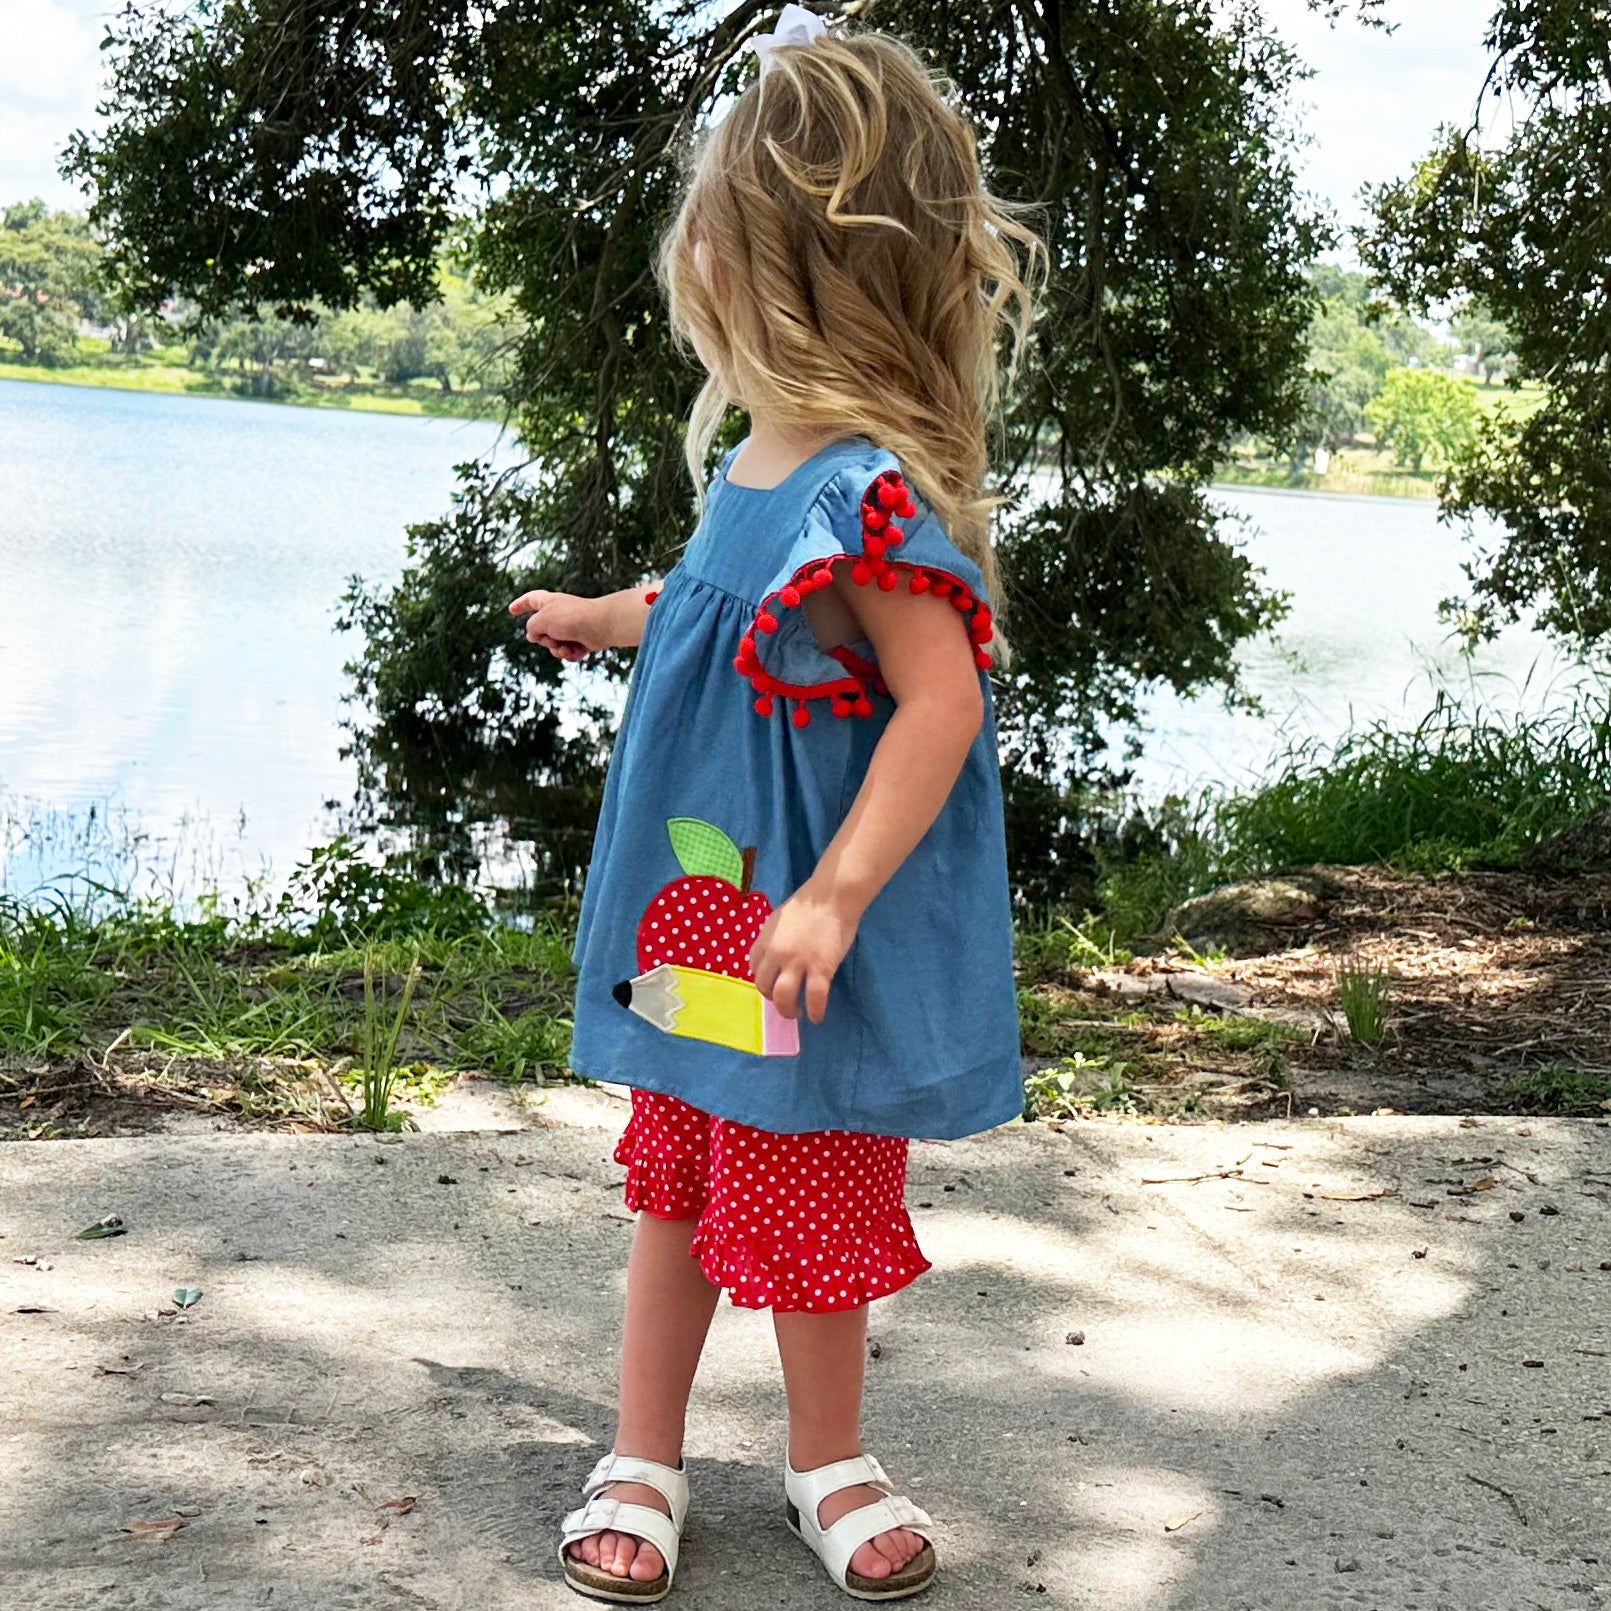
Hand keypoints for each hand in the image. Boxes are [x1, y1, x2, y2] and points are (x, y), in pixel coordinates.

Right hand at [508, 589, 609, 661]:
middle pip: (541, 631)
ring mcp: (571, 627)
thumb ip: (531, 628)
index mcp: (549, 602)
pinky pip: (568, 652)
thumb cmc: (570, 618)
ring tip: (566, 646)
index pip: (531, 600)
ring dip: (557, 649)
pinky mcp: (582, 640)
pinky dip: (571, 654)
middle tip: (552, 637)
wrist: (601, 625)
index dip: (520, 604)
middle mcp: (560, 614)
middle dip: (544, 639)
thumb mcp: (541, 620)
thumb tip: (534, 637)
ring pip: (554, 645)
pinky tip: (577, 651)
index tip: (511, 610)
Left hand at [749, 882, 860, 1023]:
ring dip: (787, 1010)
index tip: (773, 983)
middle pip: (764, 986)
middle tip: (784, 1001)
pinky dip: (814, 1012)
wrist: (832, 896)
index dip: (763, 979)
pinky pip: (814, 998)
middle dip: (772, 998)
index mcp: (765, 939)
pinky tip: (816, 1016)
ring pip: (783, 998)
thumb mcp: (780, 918)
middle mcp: (776, 954)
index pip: (755, 968)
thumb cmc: (809, 902)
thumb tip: (773, 955)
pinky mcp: (820, 969)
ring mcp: (797, 963)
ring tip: (796, 1013)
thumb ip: (774, 938)